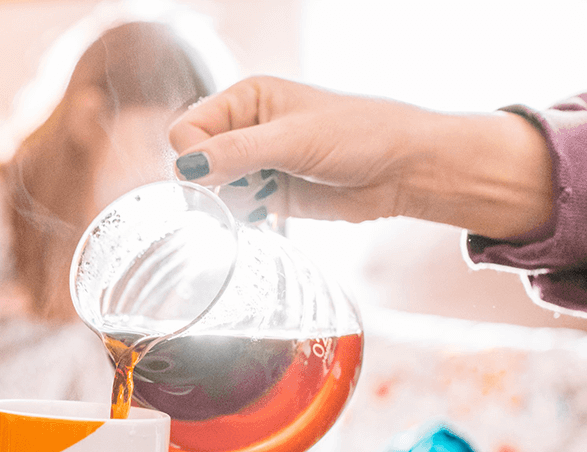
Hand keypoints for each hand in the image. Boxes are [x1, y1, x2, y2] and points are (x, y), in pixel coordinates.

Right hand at [168, 76, 552, 237]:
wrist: (404, 169)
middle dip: (213, 179)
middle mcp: (246, 128)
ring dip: (232, 198)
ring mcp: (257, 162)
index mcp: (247, 98)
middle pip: (195, 160)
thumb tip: (187, 168)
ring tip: (268, 193)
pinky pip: (235, 207)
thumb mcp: (293, 139)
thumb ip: (236, 153)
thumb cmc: (360, 134)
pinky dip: (245, 214)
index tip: (216, 173)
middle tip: (247, 184)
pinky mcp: (269, 193)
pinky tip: (271, 209)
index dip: (196, 155)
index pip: (188, 129)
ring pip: (212, 188)